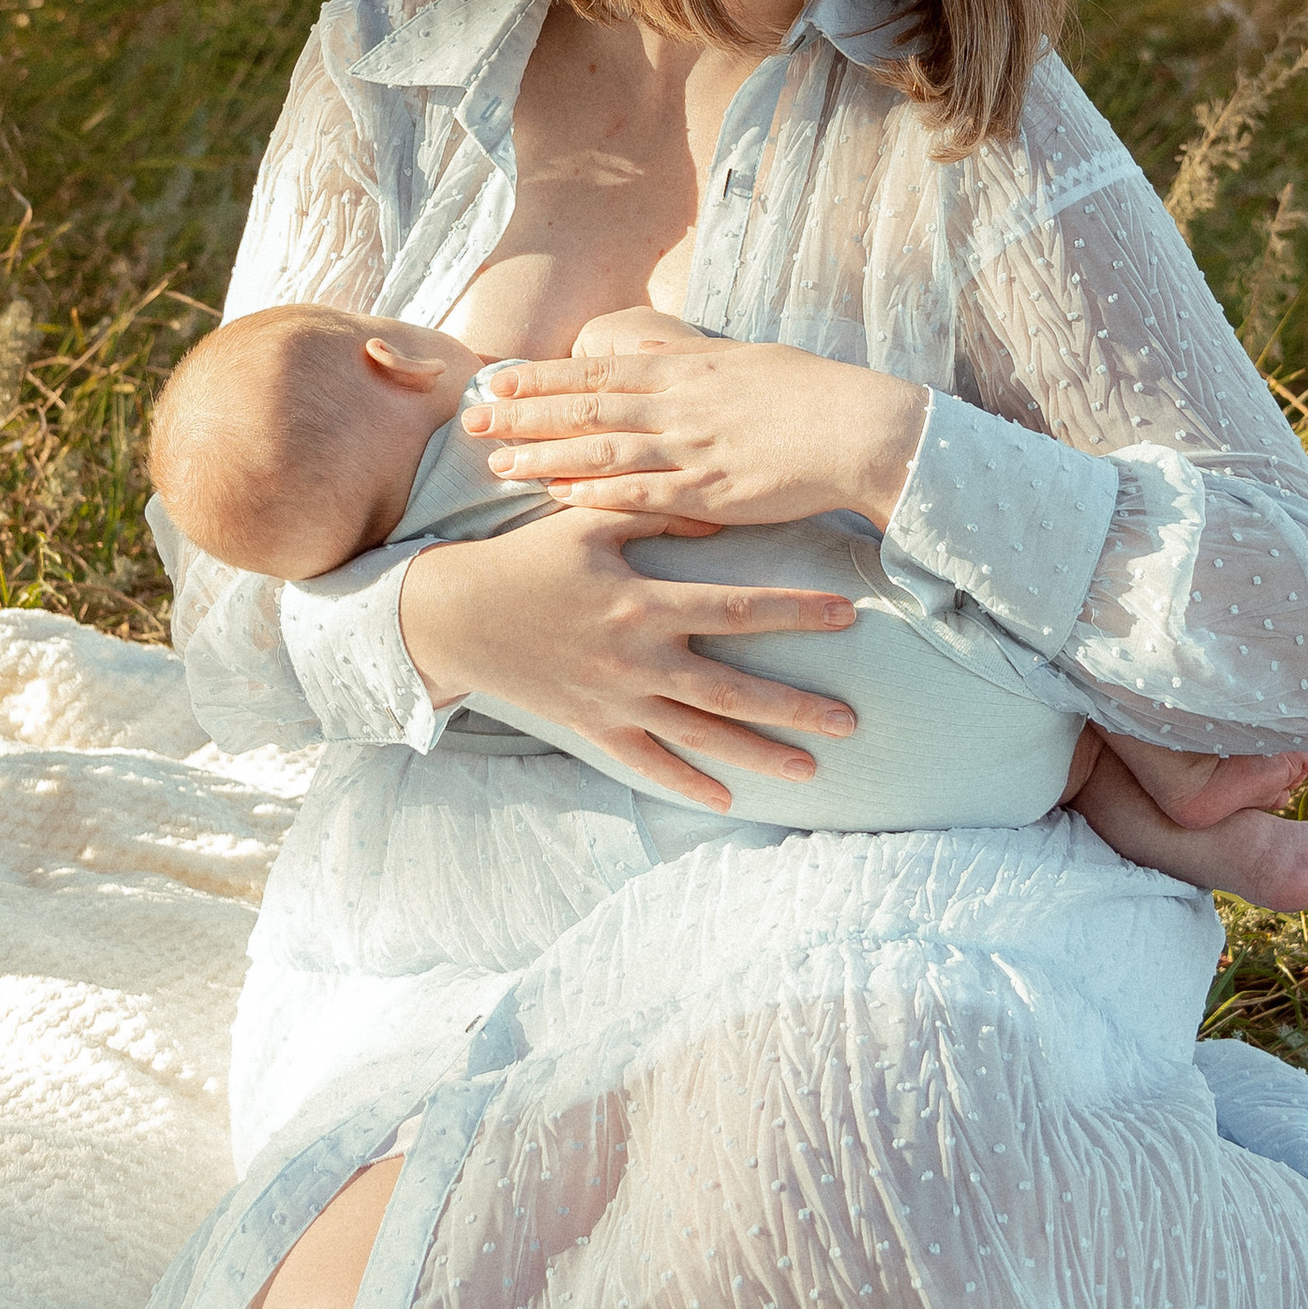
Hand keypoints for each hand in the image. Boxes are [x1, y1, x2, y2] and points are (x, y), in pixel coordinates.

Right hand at [395, 502, 862, 814]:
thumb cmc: (526, 560)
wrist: (456, 617)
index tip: (848, 614)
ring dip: (759, 753)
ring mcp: (617, 700)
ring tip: (810, 768)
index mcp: (644, 602)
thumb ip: (655, 511)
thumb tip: (718, 510)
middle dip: (796, 708)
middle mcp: (638, 658)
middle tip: (851, 722)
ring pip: (701, 735)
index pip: (737, 609)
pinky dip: (687, 781)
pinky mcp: (594, 726)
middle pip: (733, 690)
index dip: (796, 611)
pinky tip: (729, 798)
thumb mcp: (588, 524)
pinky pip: (648, 761)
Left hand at [460, 338, 926, 532]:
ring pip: (602, 452)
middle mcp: (678, 404)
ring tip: (497, 465)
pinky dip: (597, 495)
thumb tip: (641, 340)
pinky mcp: (711, 492)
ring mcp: (692, 448)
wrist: (860, 427)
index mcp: (684, 369)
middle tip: (472, 420)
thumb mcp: (740, 357)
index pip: (596, 372)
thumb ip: (684, 354)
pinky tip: (559, 499)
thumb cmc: (811, 392)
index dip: (541, 378)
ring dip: (545, 458)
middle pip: (584, 408)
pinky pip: (642, 494)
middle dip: (524, 416)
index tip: (496, 380)